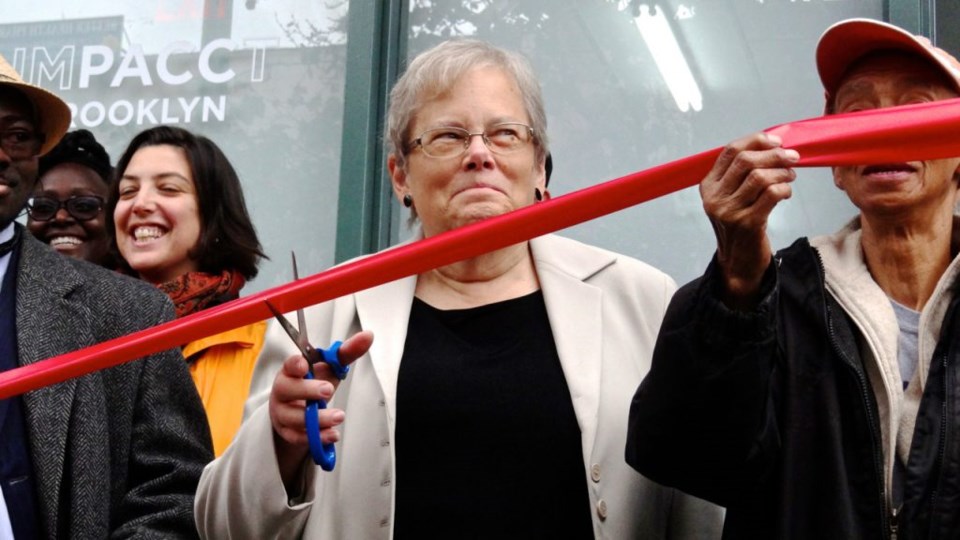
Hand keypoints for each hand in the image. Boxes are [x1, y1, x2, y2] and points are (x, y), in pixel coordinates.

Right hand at [269, 330, 373, 486]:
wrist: (301, 410)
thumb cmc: (313, 383)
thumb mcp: (330, 368)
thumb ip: (347, 353)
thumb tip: (368, 336)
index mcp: (291, 370)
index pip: (288, 365)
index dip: (294, 364)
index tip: (304, 364)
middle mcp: (283, 391)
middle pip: (287, 389)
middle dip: (308, 390)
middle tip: (328, 390)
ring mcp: (283, 413)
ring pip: (294, 417)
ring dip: (318, 418)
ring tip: (339, 416)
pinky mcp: (288, 432)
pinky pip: (299, 437)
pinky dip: (317, 437)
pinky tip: (333, 434)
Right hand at [701, 133, 798, 308]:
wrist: (738, 262)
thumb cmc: (740, 225)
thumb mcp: (730, 198)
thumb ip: (741, 174)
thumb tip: (772, 145)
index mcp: (708, 186)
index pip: (730, 151)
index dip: (756, 141)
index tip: (776, 141)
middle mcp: (714, 198)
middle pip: (746, 161)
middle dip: (774, 154)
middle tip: (793, 157)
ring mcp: (729, 211)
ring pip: (760, 176)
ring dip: (782, 172)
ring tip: (790, 176)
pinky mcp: (747, 223)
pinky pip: (771, 194)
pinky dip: (784, 188)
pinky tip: (786, 192)